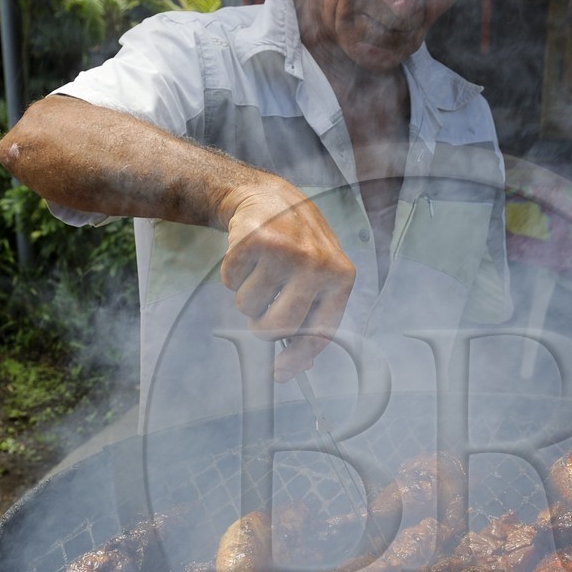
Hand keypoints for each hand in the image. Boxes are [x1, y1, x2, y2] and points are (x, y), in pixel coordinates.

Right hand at [218, 175, 354, 379]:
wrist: (271, 198)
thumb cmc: (298, 245)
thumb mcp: (319, 276)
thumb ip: (313, 316)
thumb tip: (299, 365)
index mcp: (341, 277)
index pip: (320, 331)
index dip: (298, 358)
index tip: (281, 373)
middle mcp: (317, 264)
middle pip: (279, 326)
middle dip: (262, 328)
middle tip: (261, 312)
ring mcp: (285, 251)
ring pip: (248, 306)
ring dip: (246, 297)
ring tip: (260, 272)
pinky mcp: (253, 240)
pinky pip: (230, 282)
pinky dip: (232, 276)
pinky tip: (248, 257)